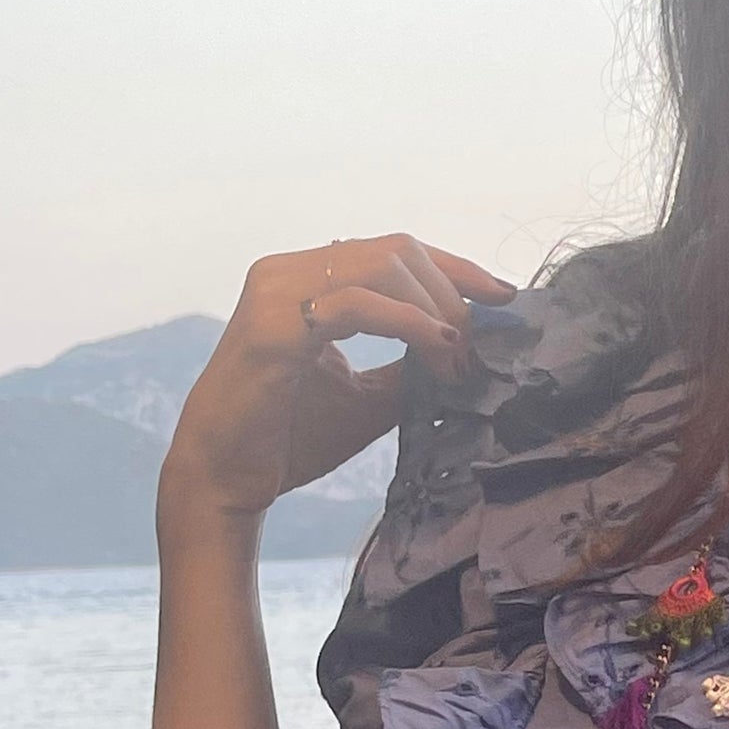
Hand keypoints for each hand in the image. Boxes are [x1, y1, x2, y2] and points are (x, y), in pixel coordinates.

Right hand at [160, 233, 515, 524]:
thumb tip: (470, 349)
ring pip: (381, 264)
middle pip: (397, 248)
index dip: (456, 268)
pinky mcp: (271, 326)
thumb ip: (411, 365)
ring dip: (435, 307)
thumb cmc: (288, 437)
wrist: (224, 480)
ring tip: (458, 356)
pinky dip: (408, 322)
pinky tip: (438, 349)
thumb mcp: (369, 396)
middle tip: (480, 344)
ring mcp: (276, 291)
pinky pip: (355, 303)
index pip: (394, 251)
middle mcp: (287, 271)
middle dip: (453, 291)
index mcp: (306, 279)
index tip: (504, 297)